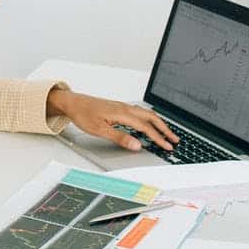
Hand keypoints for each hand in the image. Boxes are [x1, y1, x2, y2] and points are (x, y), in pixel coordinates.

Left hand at [48, 89, 178, 151]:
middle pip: (151, 117)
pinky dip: (149, 119)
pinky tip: (149, 123)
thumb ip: (119, 137)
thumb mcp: (100, 129)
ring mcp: (123, 106)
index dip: (158, 137)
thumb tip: (137, 144)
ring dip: (158, 123)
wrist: (73, 102)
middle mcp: (125, 108)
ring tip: (167, 132)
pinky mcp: (120, 107)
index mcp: (122, 113)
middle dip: (165, 129)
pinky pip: (140, 112)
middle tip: (175, 139)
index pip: (146, 127)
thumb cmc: (84, 114)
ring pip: (146, 114)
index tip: (168, 146)